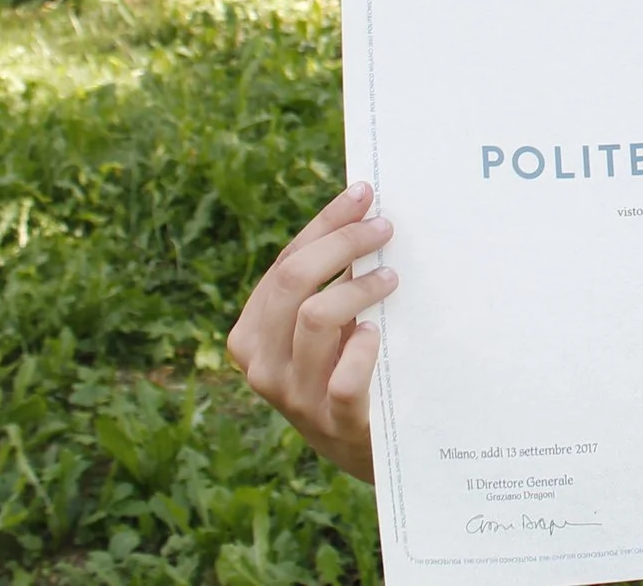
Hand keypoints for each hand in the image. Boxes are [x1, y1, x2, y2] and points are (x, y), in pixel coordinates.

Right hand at [227, 181, 398, 479]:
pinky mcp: (333, 422)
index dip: (325, 224)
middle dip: (342, 243)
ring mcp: (294, 397)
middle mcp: (262, 365)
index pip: (284, 263)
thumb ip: (328, 280)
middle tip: (385, 228)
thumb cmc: (342, 369)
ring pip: (315, 319)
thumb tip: (363, 206)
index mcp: (251, 335)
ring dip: (358, 288)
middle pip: (292, 282)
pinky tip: (378, 333)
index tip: (364, 192)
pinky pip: (344, 377)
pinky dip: (362, 349)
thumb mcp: (323, 327)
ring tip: (391, 278)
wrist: (358, 449)